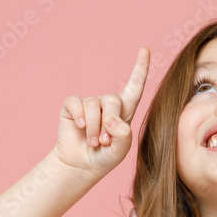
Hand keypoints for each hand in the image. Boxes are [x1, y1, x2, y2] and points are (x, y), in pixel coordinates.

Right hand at [53, 47, 149, 179]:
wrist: (81, 166)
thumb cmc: (105, 157)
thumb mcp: (120, 150)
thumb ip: (123, 135)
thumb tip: (111, 118)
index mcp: (124, 111)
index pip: (135, 86)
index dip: (140, 68)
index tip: (145, 50)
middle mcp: (107, 104)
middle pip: (113, 99)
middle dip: (109, 123)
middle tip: (104, 141)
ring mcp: (89, 104)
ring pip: (93, 105)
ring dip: (94, 127)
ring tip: (93, 142)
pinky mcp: (71, 107)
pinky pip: (75, 103)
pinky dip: (79, 116)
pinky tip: (80, 128)